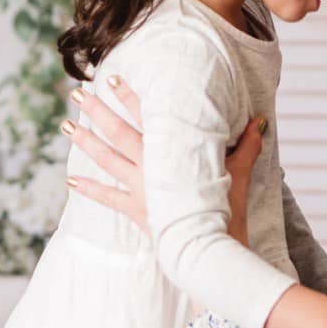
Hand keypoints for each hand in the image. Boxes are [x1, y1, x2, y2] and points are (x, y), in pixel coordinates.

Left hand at [64, 78, 263, 242]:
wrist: (210, 249)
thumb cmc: (227, 211)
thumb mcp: (239, 174)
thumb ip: (246, 145)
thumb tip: (260, 121)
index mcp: (172, 154)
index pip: (148, 117)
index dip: (130, 96)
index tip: (113, 78)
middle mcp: (151, 168)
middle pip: (118, 133)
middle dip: (98, 111)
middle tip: (78, 94)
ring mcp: (140, 190)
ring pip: (106, 160)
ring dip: (84, 142)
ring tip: (66, 125)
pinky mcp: (136, 211)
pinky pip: (108, 198)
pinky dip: (89, 190)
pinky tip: (70, 181)